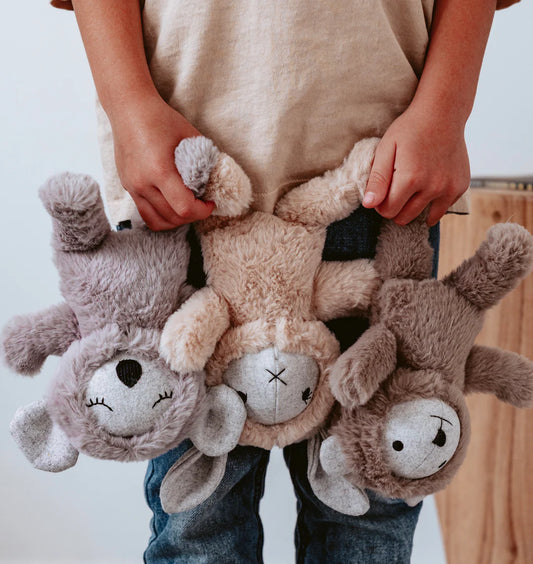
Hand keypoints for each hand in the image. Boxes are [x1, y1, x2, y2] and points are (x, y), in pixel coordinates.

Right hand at [111, 93, 214, 229]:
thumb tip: (219, 179)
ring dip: (177, 220)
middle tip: (202, 205)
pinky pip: (146, 214)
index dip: (202, 211)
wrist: (129, 109)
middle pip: (172, 217)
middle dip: (192, 216)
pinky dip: (162, 216)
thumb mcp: (190, 137)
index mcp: (159, 170)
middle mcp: (142, 183)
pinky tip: (173, 207)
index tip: (210, 203)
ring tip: (188, 209)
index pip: (184, 208)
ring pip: (157, 221)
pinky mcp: (127, 187)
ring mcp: (132, 187)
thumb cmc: (161, 119)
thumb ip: (205, 161)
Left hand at [362, 103, 470, 225]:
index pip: (388, 211)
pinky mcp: (460, 187)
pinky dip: (433, 203)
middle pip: (404, 217)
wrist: (442, 113)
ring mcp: (449, 188)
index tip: (382, 192)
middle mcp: (432, 187)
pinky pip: (442, 209)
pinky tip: (428, 186)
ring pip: (424, 217)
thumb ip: (377, 180)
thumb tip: (369, 205)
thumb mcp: (386, 150)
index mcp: (410, 179)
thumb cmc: (410, 129)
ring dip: (414, 208)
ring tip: (412, 188)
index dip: (381, 204)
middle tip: (396, 188)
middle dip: (396, 207)